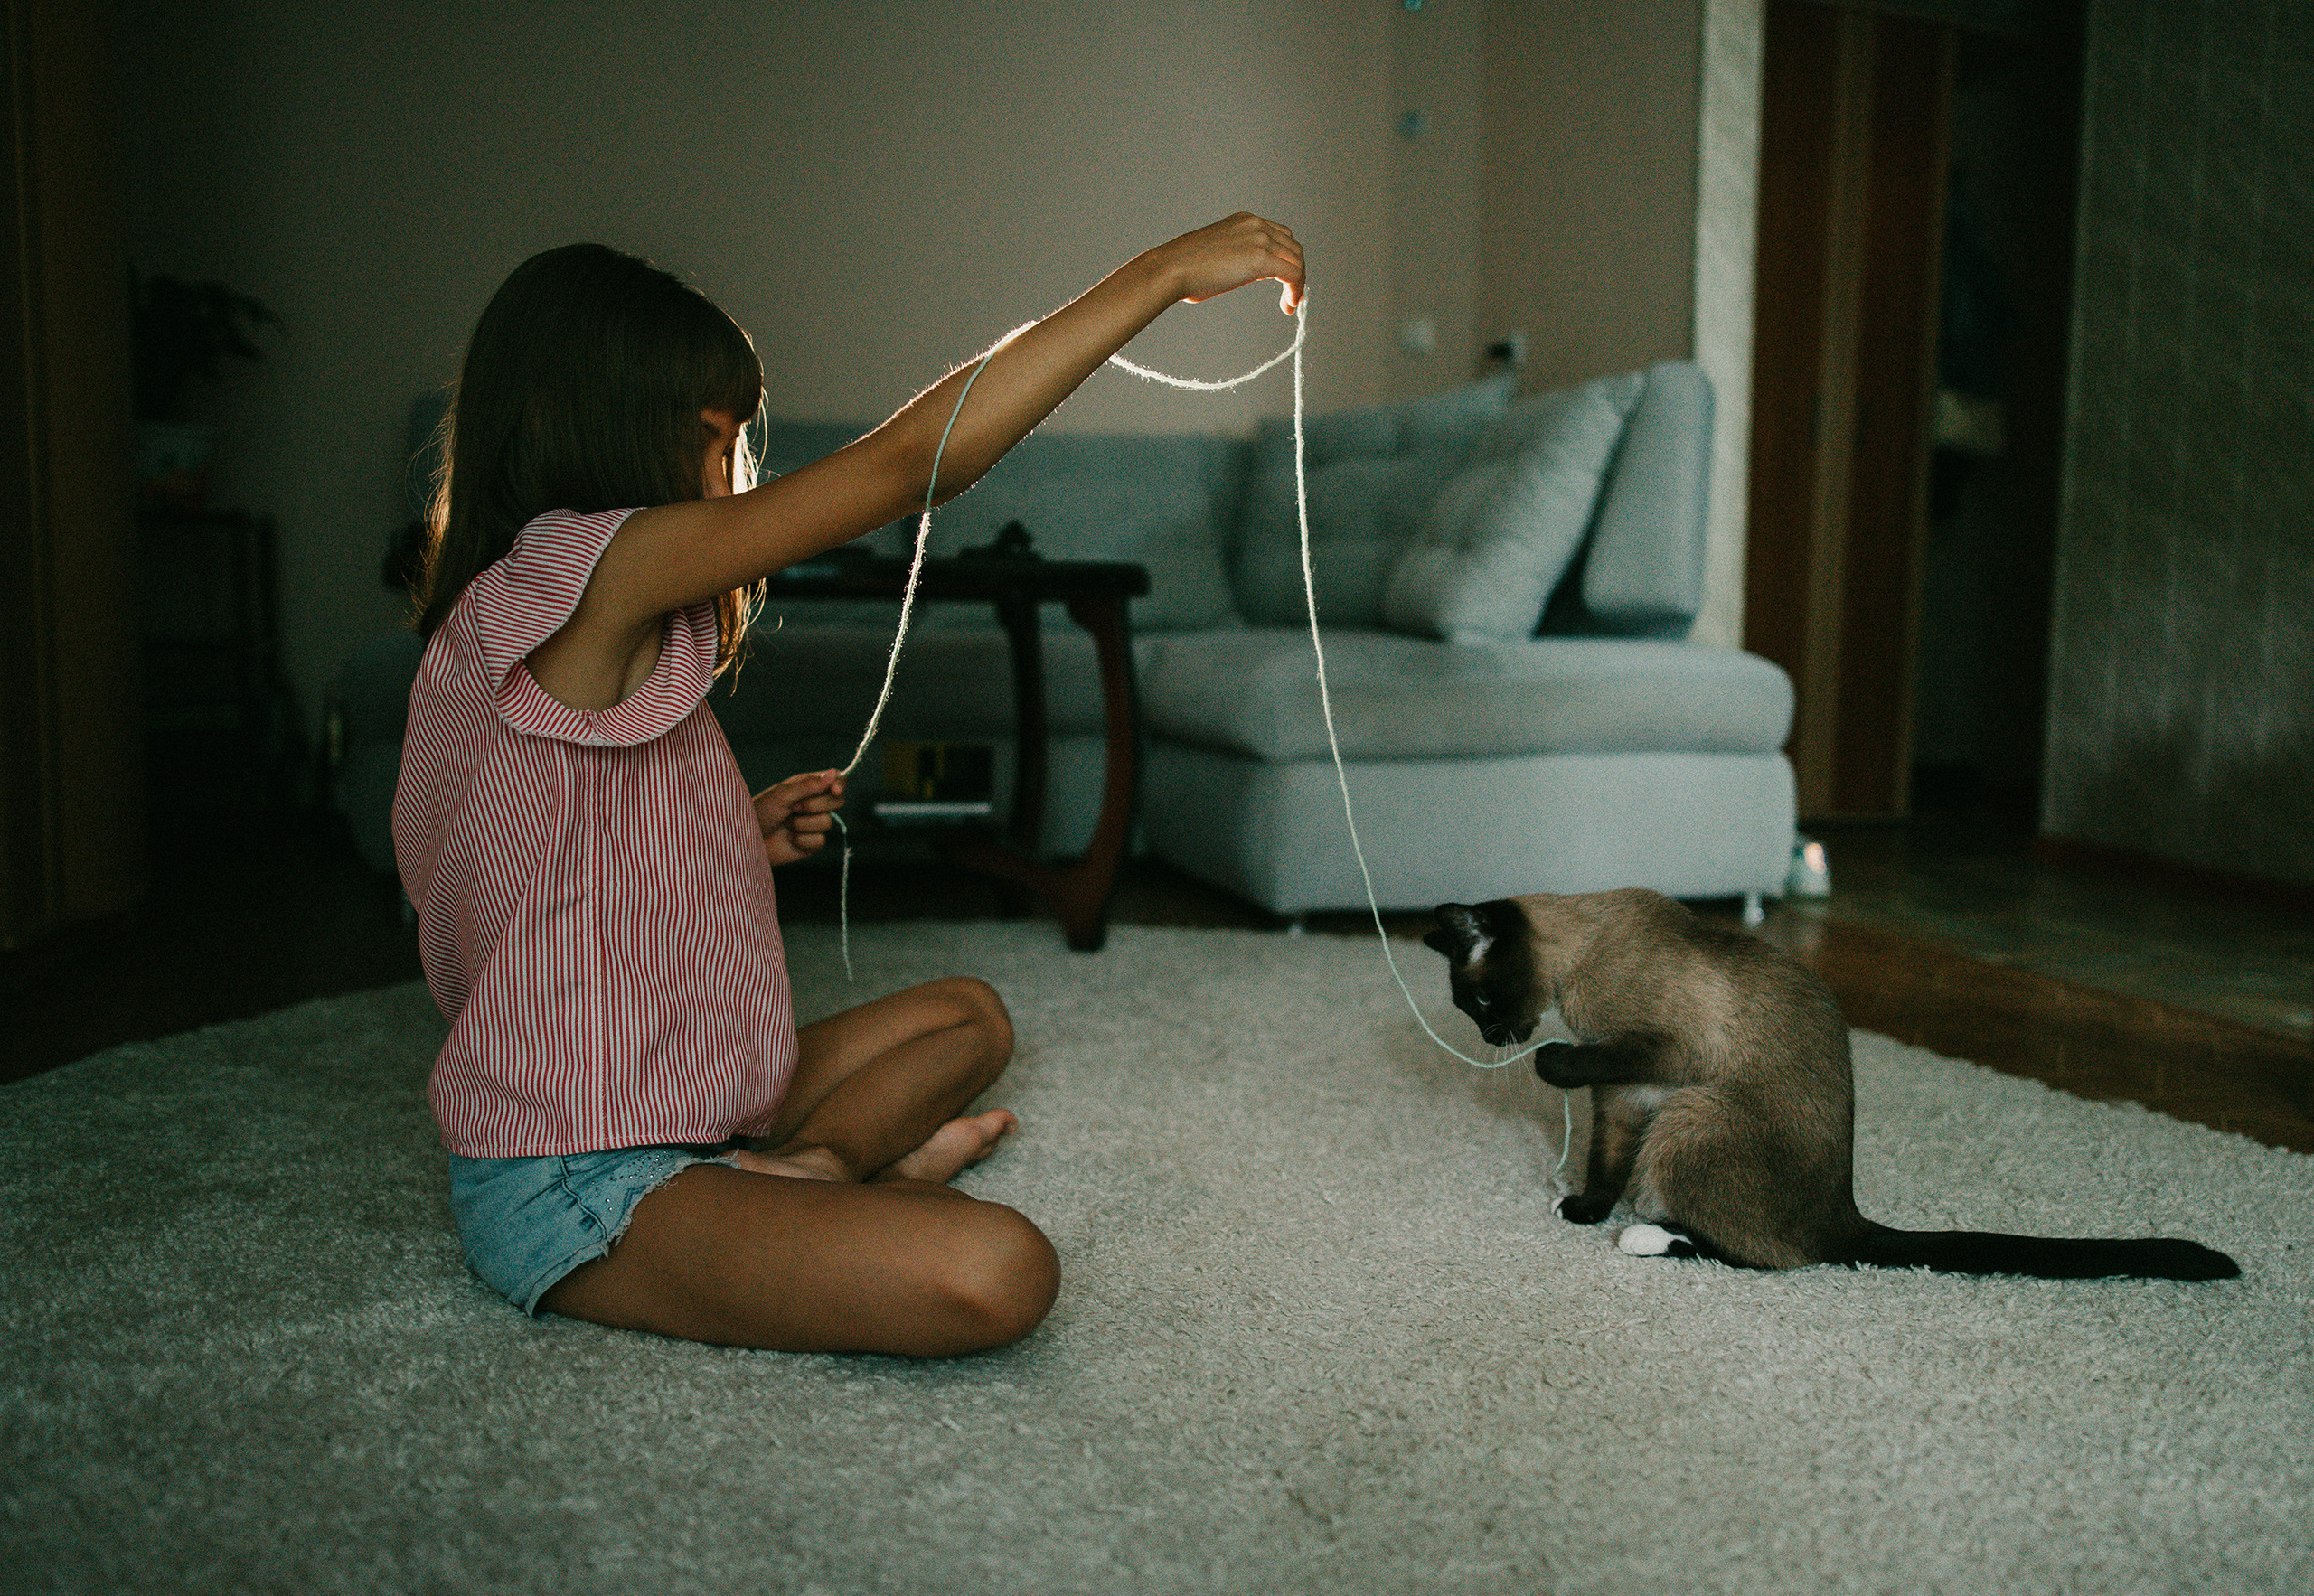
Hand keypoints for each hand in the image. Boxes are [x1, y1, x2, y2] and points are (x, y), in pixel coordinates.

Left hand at [753, 769, 844, 867]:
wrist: (746, 840)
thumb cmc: (760, 812)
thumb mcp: (782, 794)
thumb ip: (808, 785)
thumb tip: (834, 773)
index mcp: (808, 786)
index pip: (836, 780)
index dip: (840, 784)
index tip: (834, 790)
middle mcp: (814, 804)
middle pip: (837, 801)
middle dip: (816, 806)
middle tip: (793, 808)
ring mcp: (814, 824)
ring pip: (827, 822)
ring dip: (803, 824)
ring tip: (785, 824)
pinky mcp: (812, 844)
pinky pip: (820, 841)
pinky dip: (802, 840)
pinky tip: (788, 839)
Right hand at [1145, 213, 1305, 314]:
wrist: (1172, 268)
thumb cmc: (1184, 267)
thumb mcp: (1216, 252)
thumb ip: (1236, 256)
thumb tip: (1243, 271)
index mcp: (1245, 220)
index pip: (1280, 236)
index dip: (1286, 259)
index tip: (1283, 280)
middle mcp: (1256, 225)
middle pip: (1293, 247)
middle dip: (1295, 271)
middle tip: (1291, 294)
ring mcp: (1260, 239)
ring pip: (1297, 261)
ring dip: (1297, 283)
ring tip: (1290, 303)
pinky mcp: (1261, 258)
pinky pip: (1293, 274)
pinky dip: (1296, 290)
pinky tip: (1288, 305)